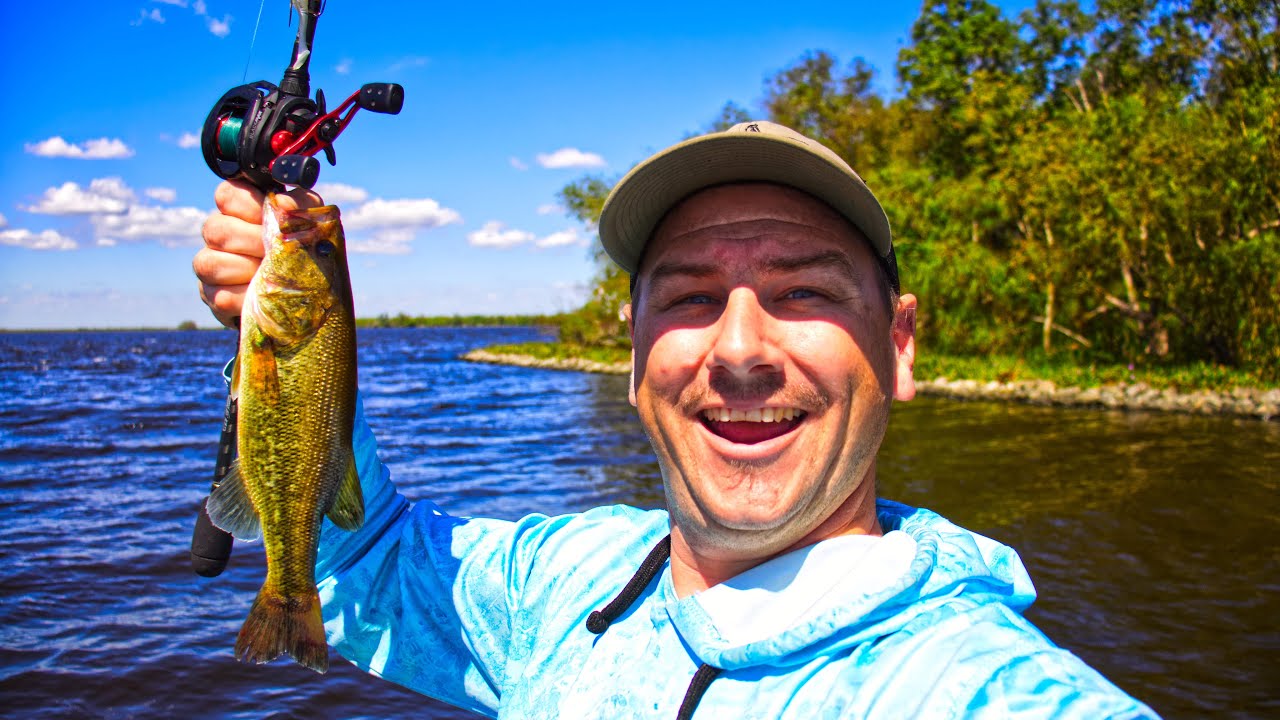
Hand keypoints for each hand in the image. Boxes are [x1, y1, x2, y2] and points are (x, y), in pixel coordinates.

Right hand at [194, 180, 322, 327]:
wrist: (312, 294)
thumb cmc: (305, 251)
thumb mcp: (311, 223)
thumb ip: (302, 205)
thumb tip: (283, 202)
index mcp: (239, 210)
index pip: (226, 195)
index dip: (248, 205)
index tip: (271, 217)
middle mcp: (218, 234)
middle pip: (215, 229)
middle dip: (251, 241)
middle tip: (276, 251)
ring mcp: (211, 265)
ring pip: (208, 262)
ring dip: (245, 270)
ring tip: (271, 274)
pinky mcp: (213, 296)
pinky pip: (219, 296)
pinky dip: (244, 297)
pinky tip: (264, 296)